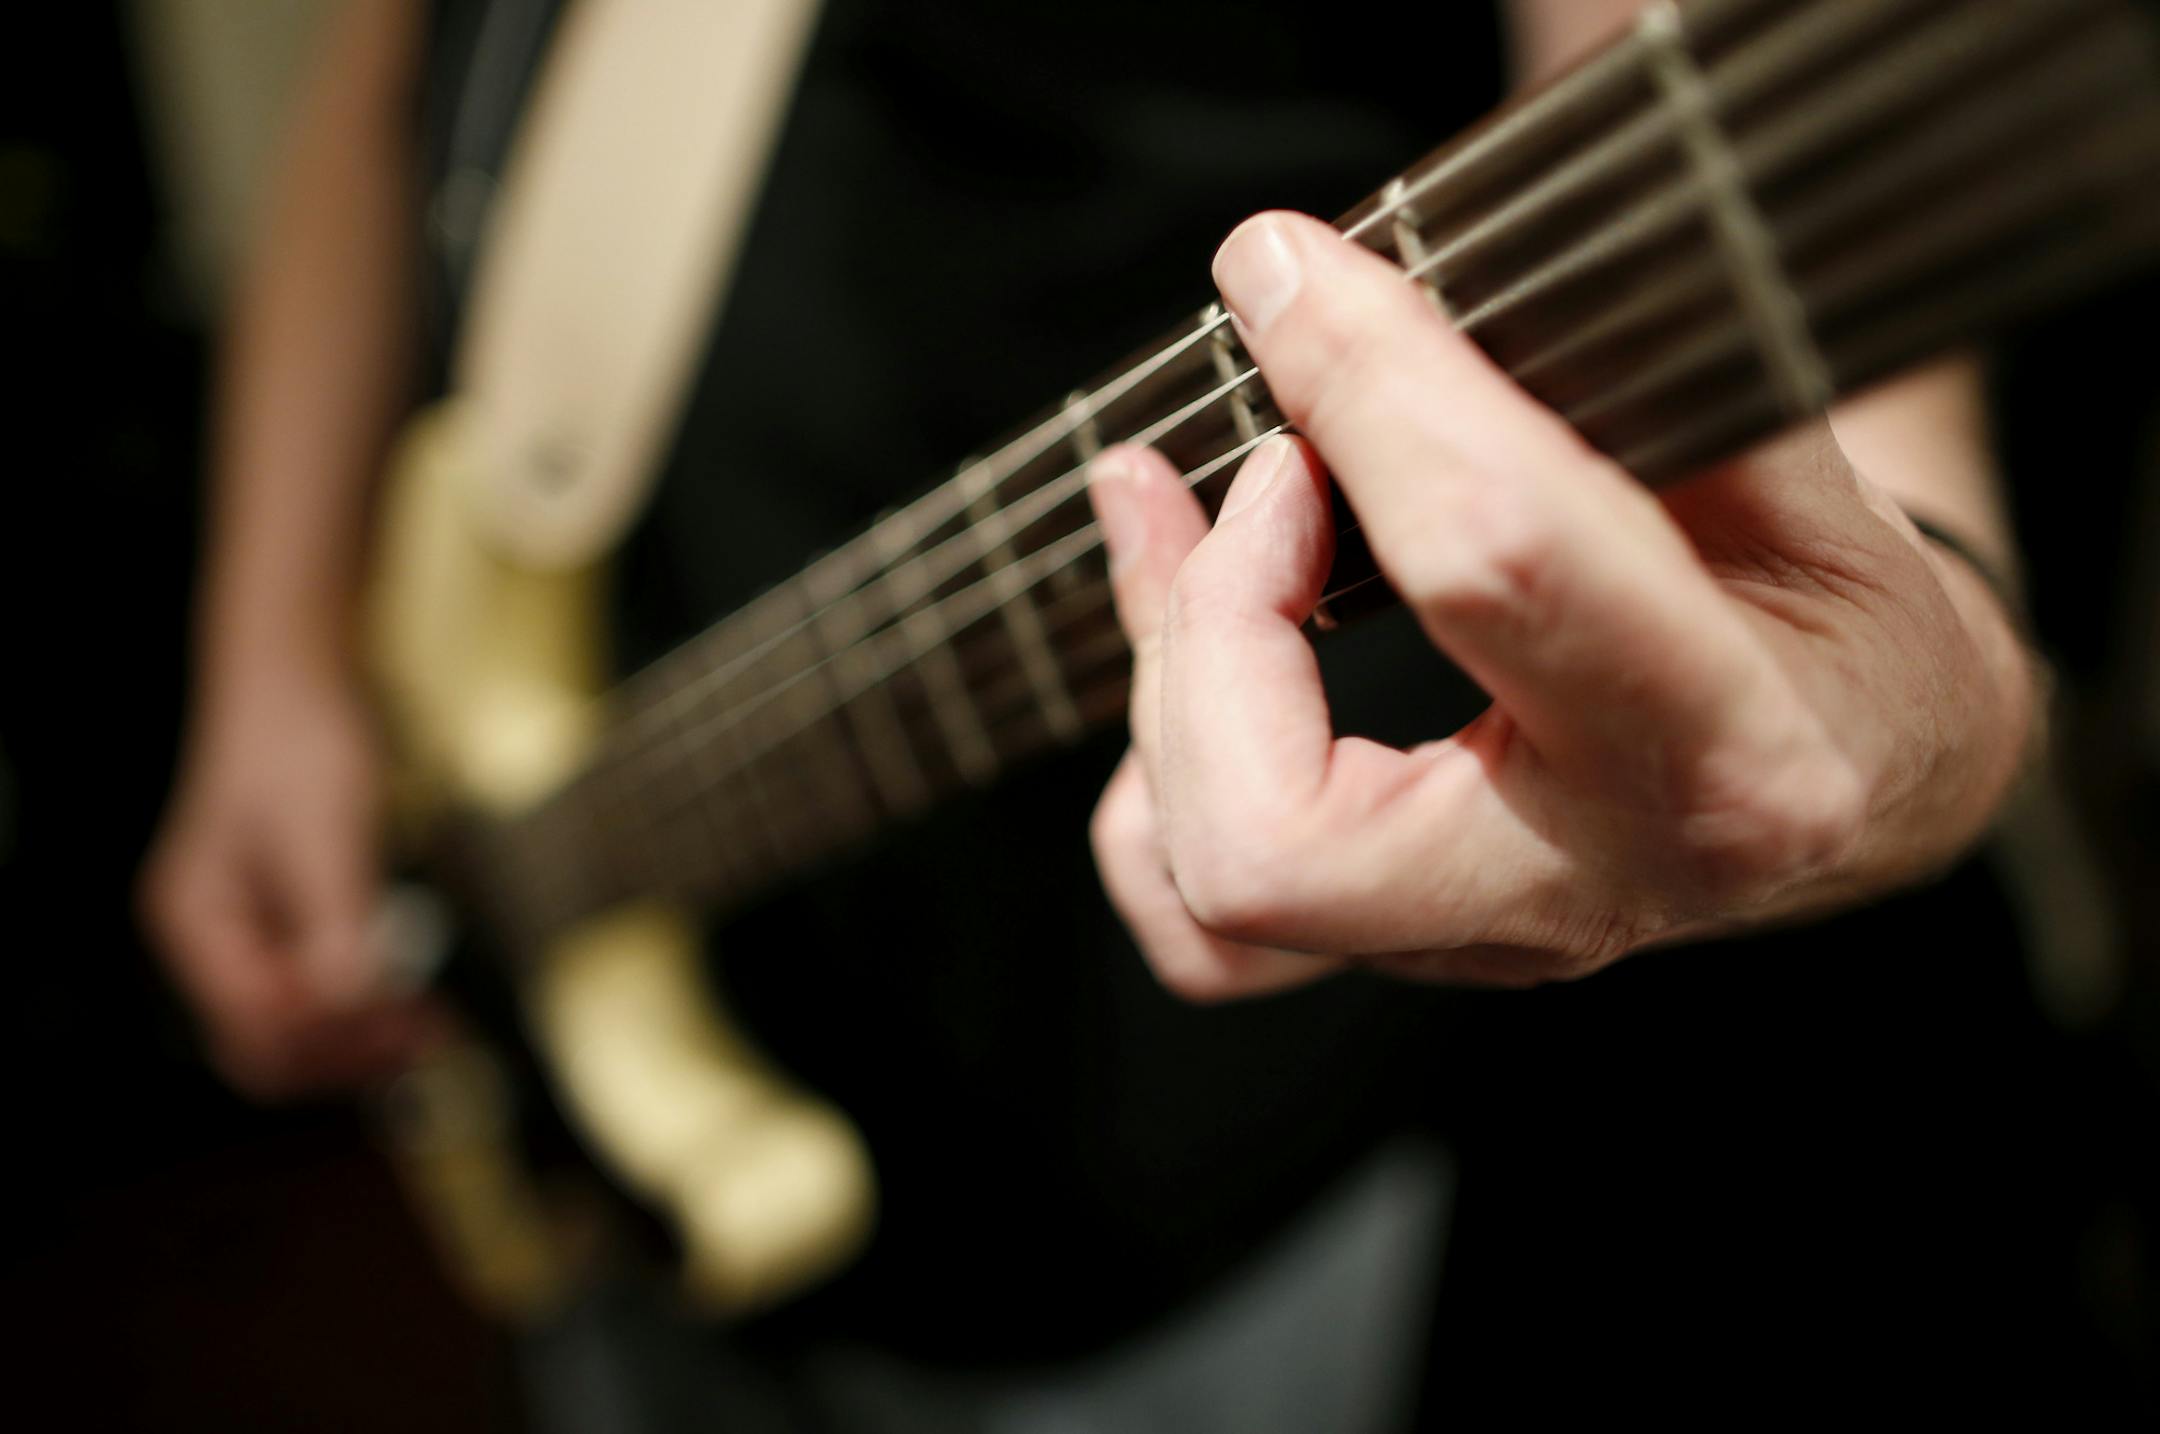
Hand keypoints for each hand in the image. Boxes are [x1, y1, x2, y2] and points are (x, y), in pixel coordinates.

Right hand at [141, 667, 439, 1095]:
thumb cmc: (300, 738)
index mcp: (199, 923)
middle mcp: (208, 939)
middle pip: (267, 1047)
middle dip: (345, 1056)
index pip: (257, 1029)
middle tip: (428, 1042)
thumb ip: (333, 922)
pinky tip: (410, 996)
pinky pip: (312, 989)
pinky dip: (360, 1004)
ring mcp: (240, 932)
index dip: (336, 1043)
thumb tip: (351, 1002)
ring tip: (430, 1029)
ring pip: (293, 1026)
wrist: (297, 674)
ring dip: (358, 1039)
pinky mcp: (279, 919)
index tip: (409, 1029)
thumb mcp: (325, 832)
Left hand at [1086, 212, 2035, 998]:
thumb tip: (1366, 288)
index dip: (1364, 397)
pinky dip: (1159, 796)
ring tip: (1169, 513)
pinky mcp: (1412, 944)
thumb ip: (1601, 380)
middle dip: (1214, 622)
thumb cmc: (1835, 606)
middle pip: (1278, 835)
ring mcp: (1487, 940)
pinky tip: (1196, 671)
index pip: (1491, 566)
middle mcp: (1593, 884)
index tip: (1286, 277)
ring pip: (1219, 885)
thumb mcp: (1787, 462)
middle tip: (1269, 467)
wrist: (1878, 760)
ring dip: (1166, 680)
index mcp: (1731, 749)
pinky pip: (1209, 932)